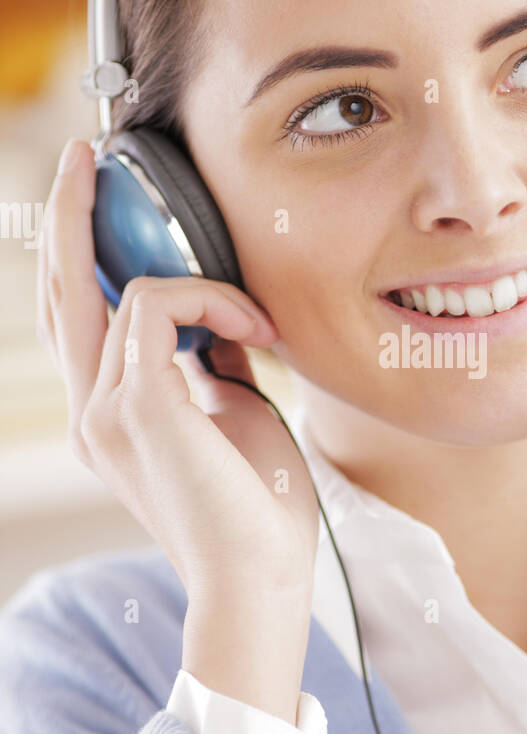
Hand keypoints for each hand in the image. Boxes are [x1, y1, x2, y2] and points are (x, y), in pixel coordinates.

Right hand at [37, 139, 320, 718]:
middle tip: (85, 153)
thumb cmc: (258, 510)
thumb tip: (218, 317)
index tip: (96, 196)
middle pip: (58, 291)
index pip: (74, 319)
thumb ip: (211, 364)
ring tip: (242, 295)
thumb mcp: (234, 417)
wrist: (260, 580)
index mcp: (108, 418)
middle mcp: (90, 412)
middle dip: (67, 212)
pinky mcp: (136, 407)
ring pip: (112, 287)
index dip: (75, 254)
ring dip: (192, 274)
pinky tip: (252, 327)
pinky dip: (208, 298)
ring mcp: (102, 411)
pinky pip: (155, 304)